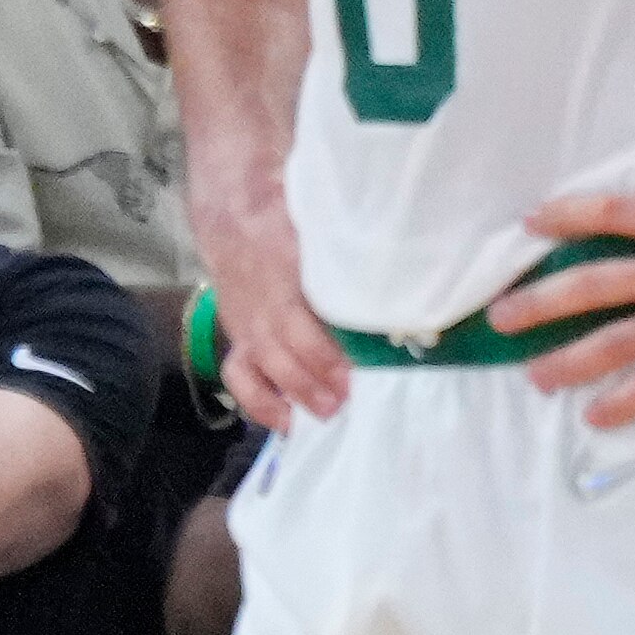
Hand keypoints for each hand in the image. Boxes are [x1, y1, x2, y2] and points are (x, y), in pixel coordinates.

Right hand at [200, 186, 347, 431]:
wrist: (233, 212)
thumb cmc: (288, 216)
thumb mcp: (316, 221)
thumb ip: (347, 248)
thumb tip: (401, 266)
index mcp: (279, 264)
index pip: (297, 315)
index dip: (323, 348)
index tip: (355, 368)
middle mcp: (259, 299)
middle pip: (280, 346)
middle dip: (313, 377)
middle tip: (348, 400)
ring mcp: (245, 323)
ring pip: (259, 366)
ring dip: (292, 394)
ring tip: (326, 415)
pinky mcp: (238, 338)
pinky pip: (240, 377)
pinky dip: (261, 404)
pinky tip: (290, 422)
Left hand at [505, 182, 634, 425]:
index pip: (614, 212)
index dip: (567, 215)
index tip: (530, 222)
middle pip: (593, 282)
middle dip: (540, 301)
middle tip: (500, 316)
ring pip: (615, 340)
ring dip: (568, 360)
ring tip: (534, 377)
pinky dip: (624, 402)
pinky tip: (596, 417)